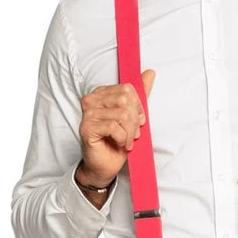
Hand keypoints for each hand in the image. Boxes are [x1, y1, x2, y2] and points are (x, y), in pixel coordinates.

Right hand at [78, 69, 155, 186]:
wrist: (105, 165)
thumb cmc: (117, 140)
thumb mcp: (133, 115)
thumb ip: (140, 94)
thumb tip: (150, 72)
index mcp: (102, 93)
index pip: (128, 89)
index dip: (138, 107)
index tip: (138, 121)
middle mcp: (91, 100)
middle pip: (125, 100)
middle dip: (134, 120)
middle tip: (132, 133)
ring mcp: (87, 114)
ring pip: (122, 115)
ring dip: (129, 132)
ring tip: (126, 140)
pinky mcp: (86, 128)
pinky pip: (114, 127)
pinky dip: (122, 138)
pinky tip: (119, 144)